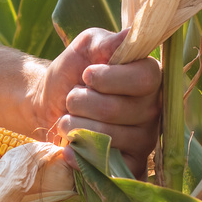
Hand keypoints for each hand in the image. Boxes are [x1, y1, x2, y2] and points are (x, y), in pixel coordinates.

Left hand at [34, 28, 160, 177]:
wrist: (48, 104)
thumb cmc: (73, 72)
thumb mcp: (86, 47)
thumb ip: (105, 42)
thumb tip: (131, 35)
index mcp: (150, 77)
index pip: (144, 79)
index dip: (108, 78)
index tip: (87, 74)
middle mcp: (153, 110)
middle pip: (115, 110)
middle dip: (80, 101)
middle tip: (72, 97)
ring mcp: (144, 140)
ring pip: (104, 137)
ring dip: (73, 125)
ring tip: (68, 117)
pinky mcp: (129, 165)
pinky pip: (107, 166)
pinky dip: (78, 156)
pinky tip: (68, 146)